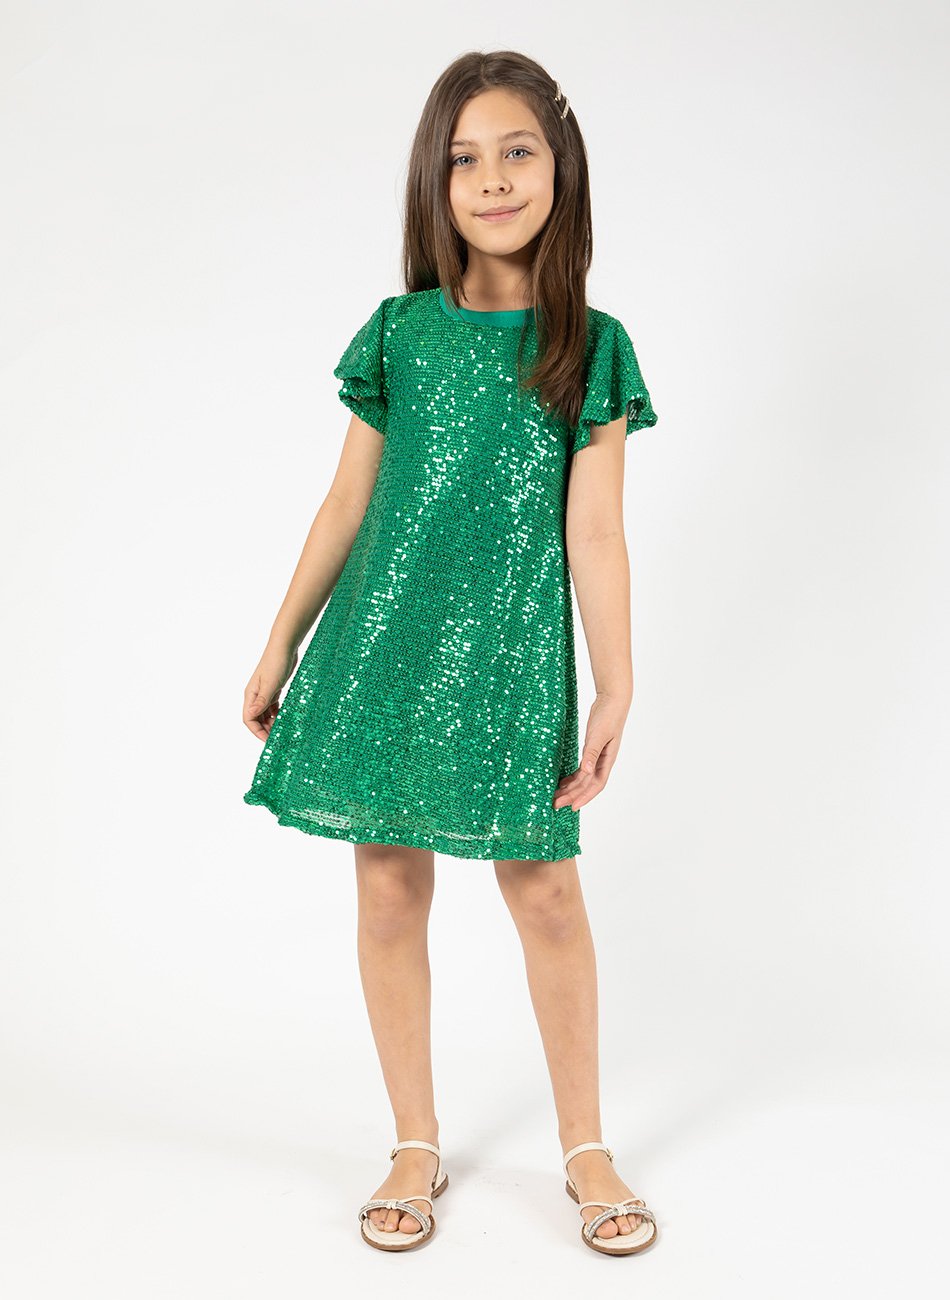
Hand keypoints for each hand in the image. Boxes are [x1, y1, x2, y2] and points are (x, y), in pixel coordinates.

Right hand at [243, 643, 298, 739]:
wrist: (285, 647)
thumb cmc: (277, 663)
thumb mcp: (271, 684)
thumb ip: (261, 701)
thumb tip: (250, 715)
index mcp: (250, 695)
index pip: (248, 719)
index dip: (256, 731)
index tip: (268, 740)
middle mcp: (255, 695)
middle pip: (256, 718)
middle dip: (264, 729)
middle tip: (277, 738)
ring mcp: (264, 692)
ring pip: (264, 713)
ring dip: (271, 723)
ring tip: (282, 730)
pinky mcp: (274, 689)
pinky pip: (273, 706)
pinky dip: (277, 714)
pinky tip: (284, 718)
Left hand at [552, 691, 630, 810]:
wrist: (612, 700)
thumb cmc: (608, 716)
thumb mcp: (599, 735)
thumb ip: (592, 752)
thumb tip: (586, 772)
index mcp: (607, 760)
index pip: (596, 784)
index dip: (585, 797)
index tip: (572, 807)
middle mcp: (602, 761)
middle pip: (587, 784)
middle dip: (572, 795)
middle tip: (555, 804)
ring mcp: (596, 756)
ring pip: (583, 778)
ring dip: (570, 788)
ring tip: (556, 796)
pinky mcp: (590, 749)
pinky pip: (581, 768)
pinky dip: (572, 777)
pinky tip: (562, 781)